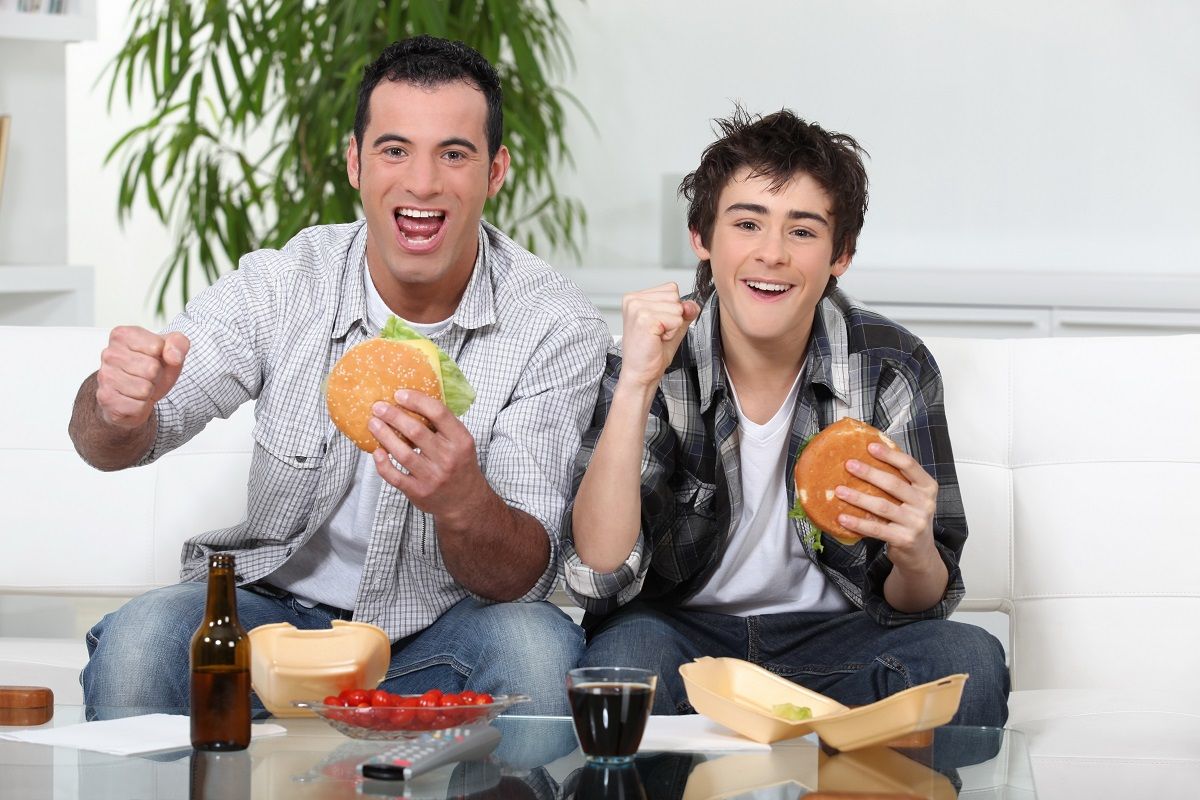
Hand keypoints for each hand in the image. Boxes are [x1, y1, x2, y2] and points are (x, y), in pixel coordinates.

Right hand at [95, 326, 189, 428]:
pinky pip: (137, 406)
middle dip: (156, 376)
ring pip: (144, 389)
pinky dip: (141, 406)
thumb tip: (173, 356)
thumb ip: (179, 343)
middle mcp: (109, 354)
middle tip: (149, 376)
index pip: (157, 346)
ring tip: (141, 386)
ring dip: (149, 392)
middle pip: (151, 369)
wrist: (137, 393)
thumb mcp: (172, 350)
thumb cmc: (153, 367)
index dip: (163, 356)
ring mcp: (105, 376)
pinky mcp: (106, 399)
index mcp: (123, 335)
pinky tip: (133, 398)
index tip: (154, 358)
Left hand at [367, 389, 489, 521]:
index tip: (399, 394)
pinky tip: (376, 451)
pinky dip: (383, 463)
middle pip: (416, 431)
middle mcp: (448, 458)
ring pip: (403, 453)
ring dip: (384, 435)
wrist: (465, 502)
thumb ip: (443, 425)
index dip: (417, 401)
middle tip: (378, 407)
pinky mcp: (419, 492)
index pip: (439, 414)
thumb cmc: (459, 465)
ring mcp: (433, 477)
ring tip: (373, 423)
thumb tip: (414, 400)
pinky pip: (395, 476)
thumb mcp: (461, 443)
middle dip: (393, 416)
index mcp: (461, 441)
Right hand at [618, 283, 700, 388]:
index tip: (658, 325)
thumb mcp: (673, 326)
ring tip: (657, 337)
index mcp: (635, 297)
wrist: (640, 374)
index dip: (672, 309)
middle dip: (673, 317)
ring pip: (677, 308)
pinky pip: (676, 319)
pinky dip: (672, 333)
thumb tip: (691, 304)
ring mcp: (637, 308)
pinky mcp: (645, 319)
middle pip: (675, 296)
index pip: (671, 288)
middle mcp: (633, 299)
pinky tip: (657, 340)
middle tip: (657, 333)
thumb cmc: (651, 352)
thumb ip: (684, 310)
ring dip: (672, 326)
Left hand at [834, 442, 941, 574]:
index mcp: (927, 487)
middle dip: (869, 473)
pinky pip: (876, 529)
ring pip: (882, 506)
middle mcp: (925, 504)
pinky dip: (857, 523)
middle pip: (893, 484)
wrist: (921, 553)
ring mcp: (915, 523)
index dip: (889, 455)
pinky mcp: (904, 539)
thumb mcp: (913, 497)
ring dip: (858, 497)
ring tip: (839, 490)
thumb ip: (899, 480)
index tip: (870, 446)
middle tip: (849, 465)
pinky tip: (842, 517)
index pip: (909, 465)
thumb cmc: (911, 518)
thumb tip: (867, 457)